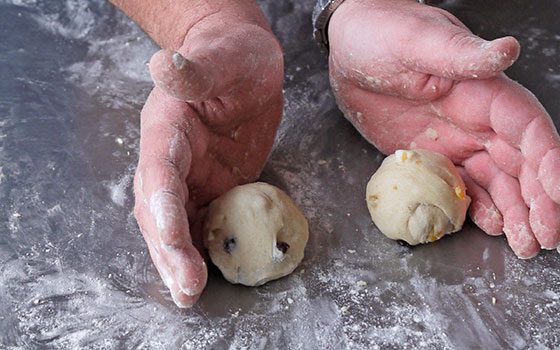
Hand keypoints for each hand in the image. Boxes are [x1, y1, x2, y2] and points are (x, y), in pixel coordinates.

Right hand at [133, 12, 282, 306]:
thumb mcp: (222, 57)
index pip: (158, 170)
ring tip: (190, 294)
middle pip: (159, 210)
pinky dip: (204, 250)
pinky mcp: (213, 187)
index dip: (161, 204)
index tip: (169, 234)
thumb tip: (166, 65)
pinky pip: (204, 223)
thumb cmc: (232, 55)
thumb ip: (197, 70)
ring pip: (176, 225)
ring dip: (180, 260)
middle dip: (169, 249)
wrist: (245, 67)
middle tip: (185, 287)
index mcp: (167, 128)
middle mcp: (171, 159)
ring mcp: (191, 177)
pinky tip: (212, 274)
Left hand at [328, 0, 559, 257]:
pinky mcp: (436, 156)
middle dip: (540, 201)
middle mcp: (480, 119)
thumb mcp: (418, 41)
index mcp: (484, 90)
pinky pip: (465, 187)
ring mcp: (459, 140)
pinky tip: (494, 229)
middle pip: (522, 164)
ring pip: (499, 182)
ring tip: (528, 247)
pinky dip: (481, 209)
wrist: (348, 46)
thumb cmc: (381, 32)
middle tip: (548, 238)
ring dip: (517, 213)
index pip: (529, 128)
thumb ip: (462, 54)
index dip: (550, 161)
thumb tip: (509, 50)